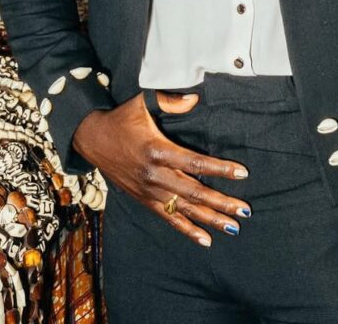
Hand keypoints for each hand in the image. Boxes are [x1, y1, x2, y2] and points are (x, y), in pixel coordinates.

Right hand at [72, 91, 250, 247]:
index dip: (219, 168)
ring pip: (185, 209)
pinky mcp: (144, 200)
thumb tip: (195, 99)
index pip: (195, 162)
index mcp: (157, 150)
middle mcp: (155, 174)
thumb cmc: (121, 118)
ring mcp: (149, 191)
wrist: (92, 139)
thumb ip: (169, 100)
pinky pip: (168, 218)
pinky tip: (206, 239)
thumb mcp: (141, 102)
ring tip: (233, 227)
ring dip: (210, 219)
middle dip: (222, 202)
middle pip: (194, 192)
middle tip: (245, 210)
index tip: (242, 173)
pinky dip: (187, 229)